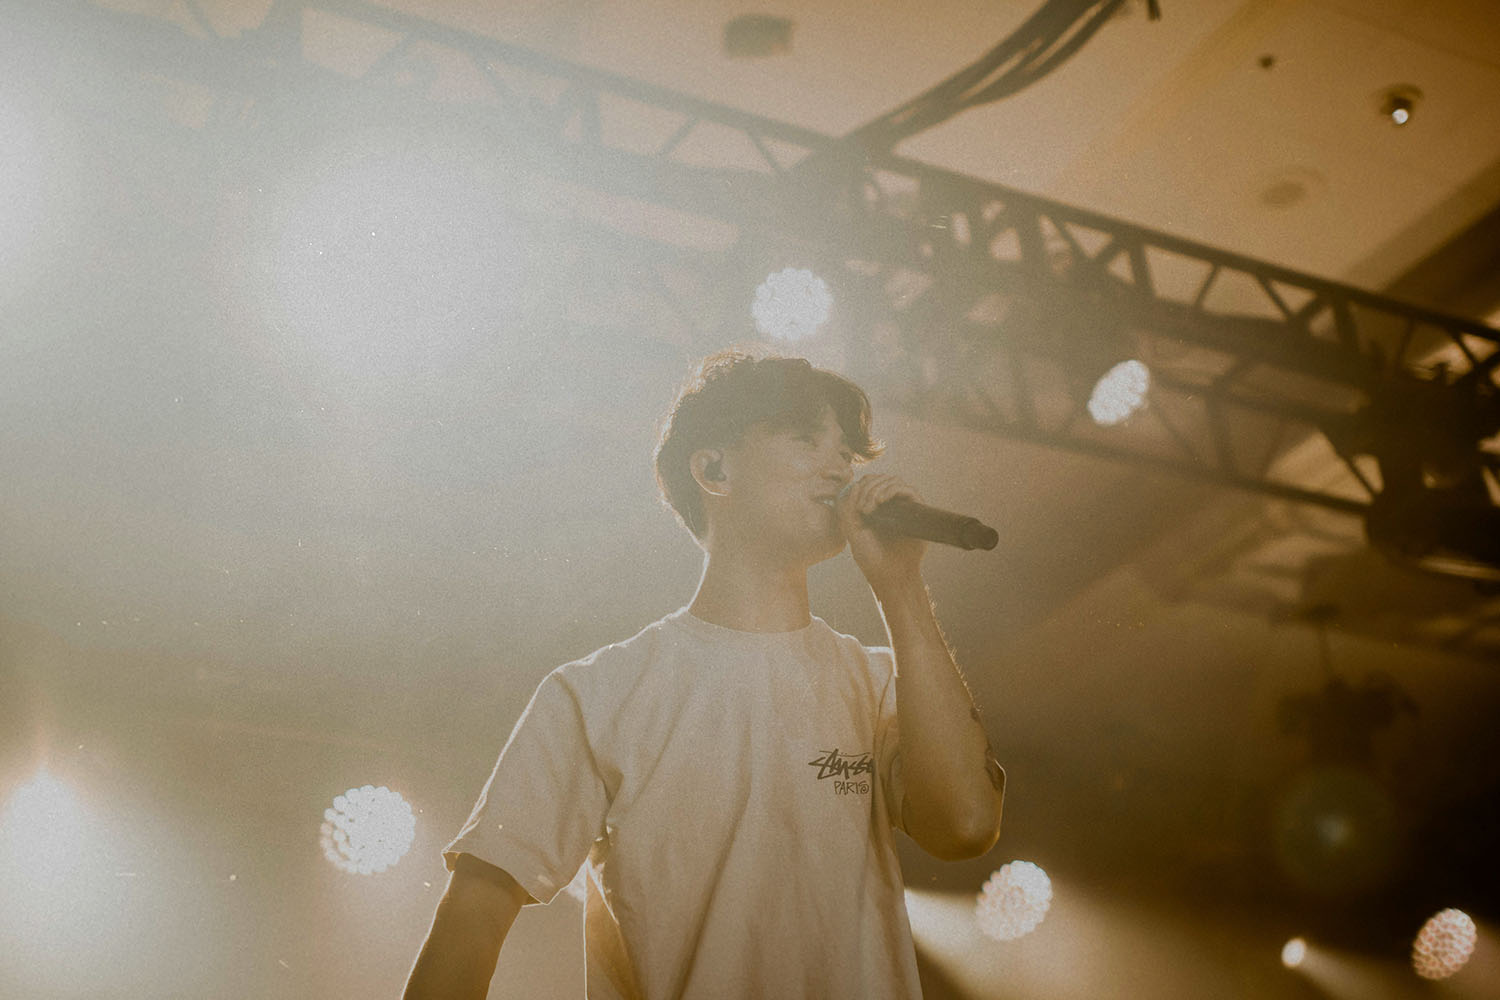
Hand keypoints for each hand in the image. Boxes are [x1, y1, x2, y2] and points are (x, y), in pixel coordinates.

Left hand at [836, 473, 927, 591]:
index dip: (859, 488)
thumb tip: (856, 483)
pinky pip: (905, 488)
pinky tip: (880, 500)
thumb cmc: (870, 556)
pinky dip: (891, 489)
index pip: (867, 483)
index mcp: (874, 507)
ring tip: (869, 507)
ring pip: (891, 480)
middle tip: (861, 509)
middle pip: (879, 479)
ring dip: (877, 488)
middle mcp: (890, 504)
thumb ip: (849, 508)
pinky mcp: (917, 509)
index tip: (855, 507)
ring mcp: (904, 506)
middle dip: (866, 489)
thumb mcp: (852, 530)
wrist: (890, 574)